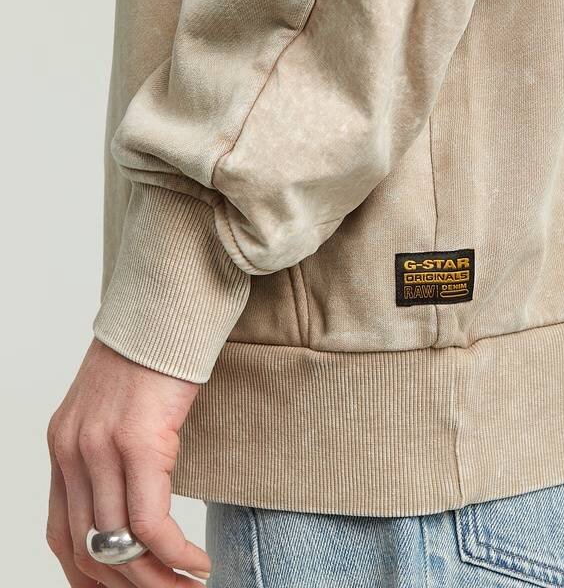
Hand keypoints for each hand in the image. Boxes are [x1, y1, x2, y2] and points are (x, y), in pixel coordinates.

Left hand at [46, 338, 209, 586]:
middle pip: (89, 549)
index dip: (87, 577)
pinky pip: (149, 522)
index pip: (60, 534)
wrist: (167, 308)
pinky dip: (175, 554)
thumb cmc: (155, 352)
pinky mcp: (138, 442)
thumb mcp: (121, 406)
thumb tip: (138, 495)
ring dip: (156, 581)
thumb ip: (115, 450)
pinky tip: (197, 562)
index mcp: (64, 445)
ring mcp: (100, 448)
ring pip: (119, 545)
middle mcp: (72, 452)